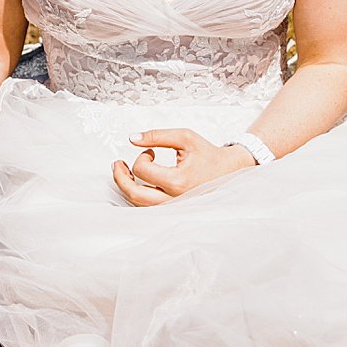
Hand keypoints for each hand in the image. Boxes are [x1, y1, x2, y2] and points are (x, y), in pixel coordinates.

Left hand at [111, 128, 254, 204]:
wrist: (229, 172)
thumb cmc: (208, 154)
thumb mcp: (185, 137)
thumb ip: (157, 135)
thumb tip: (132, 138)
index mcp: (179, 181)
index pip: (142, 170)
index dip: (141, 157)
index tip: (150, 152)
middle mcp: (175, 199)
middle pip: (134, 194)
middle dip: (119, 177)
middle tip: (117, 164)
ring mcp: (173, 208)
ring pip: (138, 203)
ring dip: (126, 186)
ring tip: (122, 171)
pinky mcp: (173, 210)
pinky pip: (147, 207)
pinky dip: (136, 195)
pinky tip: (135, 182)